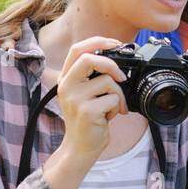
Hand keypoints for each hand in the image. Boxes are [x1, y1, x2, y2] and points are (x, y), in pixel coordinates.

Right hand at [54, 37, 129, 166]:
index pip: (77, 49)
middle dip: (111, 64)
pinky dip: (118, 107)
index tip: (115, 44)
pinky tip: (110, 117)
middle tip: (121, 77)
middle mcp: (66, 86)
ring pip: (107, 81)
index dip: (98, 41)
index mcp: (66, 79)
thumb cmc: (86, 120)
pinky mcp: (87, 112)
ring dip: (118, 94)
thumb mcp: (83, 94)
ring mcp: (75, 99)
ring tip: (113, 107)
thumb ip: (92, 77)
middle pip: (89, 58)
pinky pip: (113, 99)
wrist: (80, 147)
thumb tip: (116, 59)